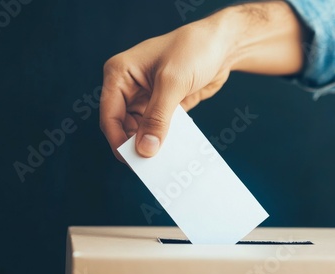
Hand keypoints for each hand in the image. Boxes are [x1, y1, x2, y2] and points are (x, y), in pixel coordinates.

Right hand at [100, 1, 305, 160]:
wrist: (224, 44)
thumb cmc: (194, 49)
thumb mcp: (172, 82)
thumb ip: (158, 118)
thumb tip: (145, 150)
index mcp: (120, 74)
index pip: (110, 115)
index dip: (118, 140)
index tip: (131, 161)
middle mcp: (130, 87)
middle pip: (124, 126)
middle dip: (135, 145)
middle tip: (150, 167)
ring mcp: (148, 97)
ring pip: (142, 130)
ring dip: (151, 144)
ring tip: (163, 163)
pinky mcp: (165, 105)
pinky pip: (160, 128)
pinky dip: (166, 140)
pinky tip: (174, 152)